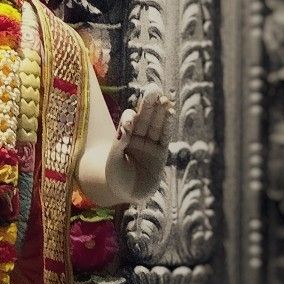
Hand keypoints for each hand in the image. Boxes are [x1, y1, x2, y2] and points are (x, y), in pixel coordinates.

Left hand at [114, 84, 172, 199]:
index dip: (130, 118)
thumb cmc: (115, 176)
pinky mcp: (160, 154)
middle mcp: (137, 138)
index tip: (130, 120)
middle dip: (149, 104)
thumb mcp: (113, 159)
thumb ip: (120, 142)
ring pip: (156, 125)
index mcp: (124, 136)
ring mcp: (150, 145)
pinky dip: (167, 126)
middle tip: (154, 89)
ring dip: (160, 112)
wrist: (125, 194)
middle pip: (145, 118)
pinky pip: (164, 138)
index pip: (129, 121)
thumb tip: (126, 124)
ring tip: (165, 99)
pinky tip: (170, 113)